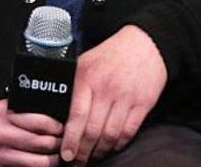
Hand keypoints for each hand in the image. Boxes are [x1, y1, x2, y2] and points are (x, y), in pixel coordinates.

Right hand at [0, 99, 62, 165]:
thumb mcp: (4, 109)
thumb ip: (24, 110)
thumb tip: (57, 116)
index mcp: (1, 116)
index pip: (38, 122)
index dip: (56, 126)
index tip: (63, 129)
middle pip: (41, 144)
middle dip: (58, 145)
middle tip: (64, 144)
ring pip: (37, 163)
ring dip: (52, 161)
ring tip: (57, 157)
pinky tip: (42, 164)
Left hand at [60, 25, 166, 164]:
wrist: (143, 44)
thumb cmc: (109, 56)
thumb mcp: (84, 63)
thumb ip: (73, 86)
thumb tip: (56, 112)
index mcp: (86, 77)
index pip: (76, 115)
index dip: (70, 139)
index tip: (65, 154)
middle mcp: (106, 88)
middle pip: (93, 130)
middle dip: (83, 151)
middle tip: (76, 163)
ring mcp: (125, 97)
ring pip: (110, 134)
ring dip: (100, 152)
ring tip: (93, 158)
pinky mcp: (142, 104)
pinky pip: (128, 131)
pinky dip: (118, 144)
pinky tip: (110, 148)